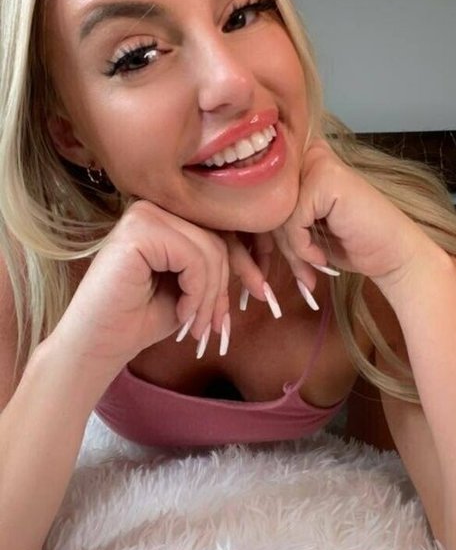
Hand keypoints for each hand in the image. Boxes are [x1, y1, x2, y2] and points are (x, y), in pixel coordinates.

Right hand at [54, 200, 269, 371]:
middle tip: (210, 326)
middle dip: (222, 288)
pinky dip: (196, 293)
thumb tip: (262, 261)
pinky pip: (193, 257)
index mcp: (166, 214)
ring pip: (210, 249)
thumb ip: (216, 264)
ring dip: (209, 296)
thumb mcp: (192, 287)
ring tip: (194, 325)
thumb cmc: (142, 317)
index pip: (220, 228)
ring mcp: (143, 214)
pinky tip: (181, 313)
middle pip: (218, 238)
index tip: (261, 294)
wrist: (100, 343)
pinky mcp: (138, 230)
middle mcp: (153, 206)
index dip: (244, 262)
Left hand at [252, 137, 429, 295]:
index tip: (279, 262)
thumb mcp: (304, 228)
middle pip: (268, 203)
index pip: (263, 193)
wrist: (392, 254)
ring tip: (311, 268)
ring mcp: (319, 164)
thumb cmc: (349, 242)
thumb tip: (238, 224)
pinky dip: (302, 247)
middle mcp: (309, 155)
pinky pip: (292, 220)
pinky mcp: (326, 180)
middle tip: (300, 273)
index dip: (266, 232)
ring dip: (291, 250)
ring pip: (277, 213)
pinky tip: (321, 258)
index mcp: (302, 161)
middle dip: (280, 245)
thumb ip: (277, 216)